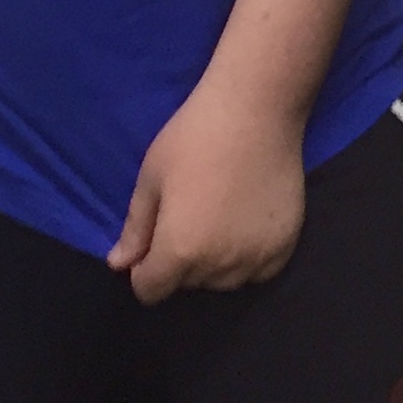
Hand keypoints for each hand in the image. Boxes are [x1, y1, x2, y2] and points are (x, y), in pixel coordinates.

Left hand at [105, 79, 306, 304]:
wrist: (256, 111)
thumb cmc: (193, 137)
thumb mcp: (151, 177)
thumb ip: (135, 228)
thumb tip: (118, 265)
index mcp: (179, 251)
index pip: (150, 291)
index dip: (144, 270)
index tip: (152, 240)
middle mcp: (218, 267)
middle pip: (187, 284)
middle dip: (178, 262)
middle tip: (187, 215)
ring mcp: (256, 260)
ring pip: (222, 281)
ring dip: (213, 262)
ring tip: (217, 218)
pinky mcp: (284, 248)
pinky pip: (257, 272)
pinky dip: (247, 258)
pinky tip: (244, 223)